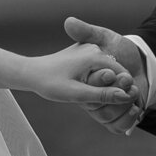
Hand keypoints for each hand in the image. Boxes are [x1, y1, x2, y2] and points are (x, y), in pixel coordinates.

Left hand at [22, 44, 138, 109]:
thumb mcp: (76, 93)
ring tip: (92, 97)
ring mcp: (89, 49)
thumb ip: (102, 95)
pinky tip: (87, 90)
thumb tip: (125, 96)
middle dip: (114, 88)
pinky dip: (98, 80)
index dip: (124, 90)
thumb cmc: (50, 84)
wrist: (30, 73)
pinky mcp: (84, 54)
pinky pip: (98, 68)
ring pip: (107, 70)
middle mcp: (95, 48)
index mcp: (95, 55)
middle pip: (115, 72)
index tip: (122, 106)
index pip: (122, 74)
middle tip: (102, 104)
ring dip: (105, 85)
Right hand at [64, 17, 148, 134]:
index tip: (112, 72)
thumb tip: (68, 21)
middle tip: (129, 81)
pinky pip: (117, 127)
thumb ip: (87, 32)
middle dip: (114, 94)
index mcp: (85, 81)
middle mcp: (92, 98)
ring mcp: (103, 110)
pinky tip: (136, 109)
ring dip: (123, 106)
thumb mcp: (105, 38)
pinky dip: (127, 120)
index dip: (100, 81)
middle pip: (96, 105)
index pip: (87, 86)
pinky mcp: (116, 119)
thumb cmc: (122, 49)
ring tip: (135, 92)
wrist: (144, 63)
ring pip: (107, 116)